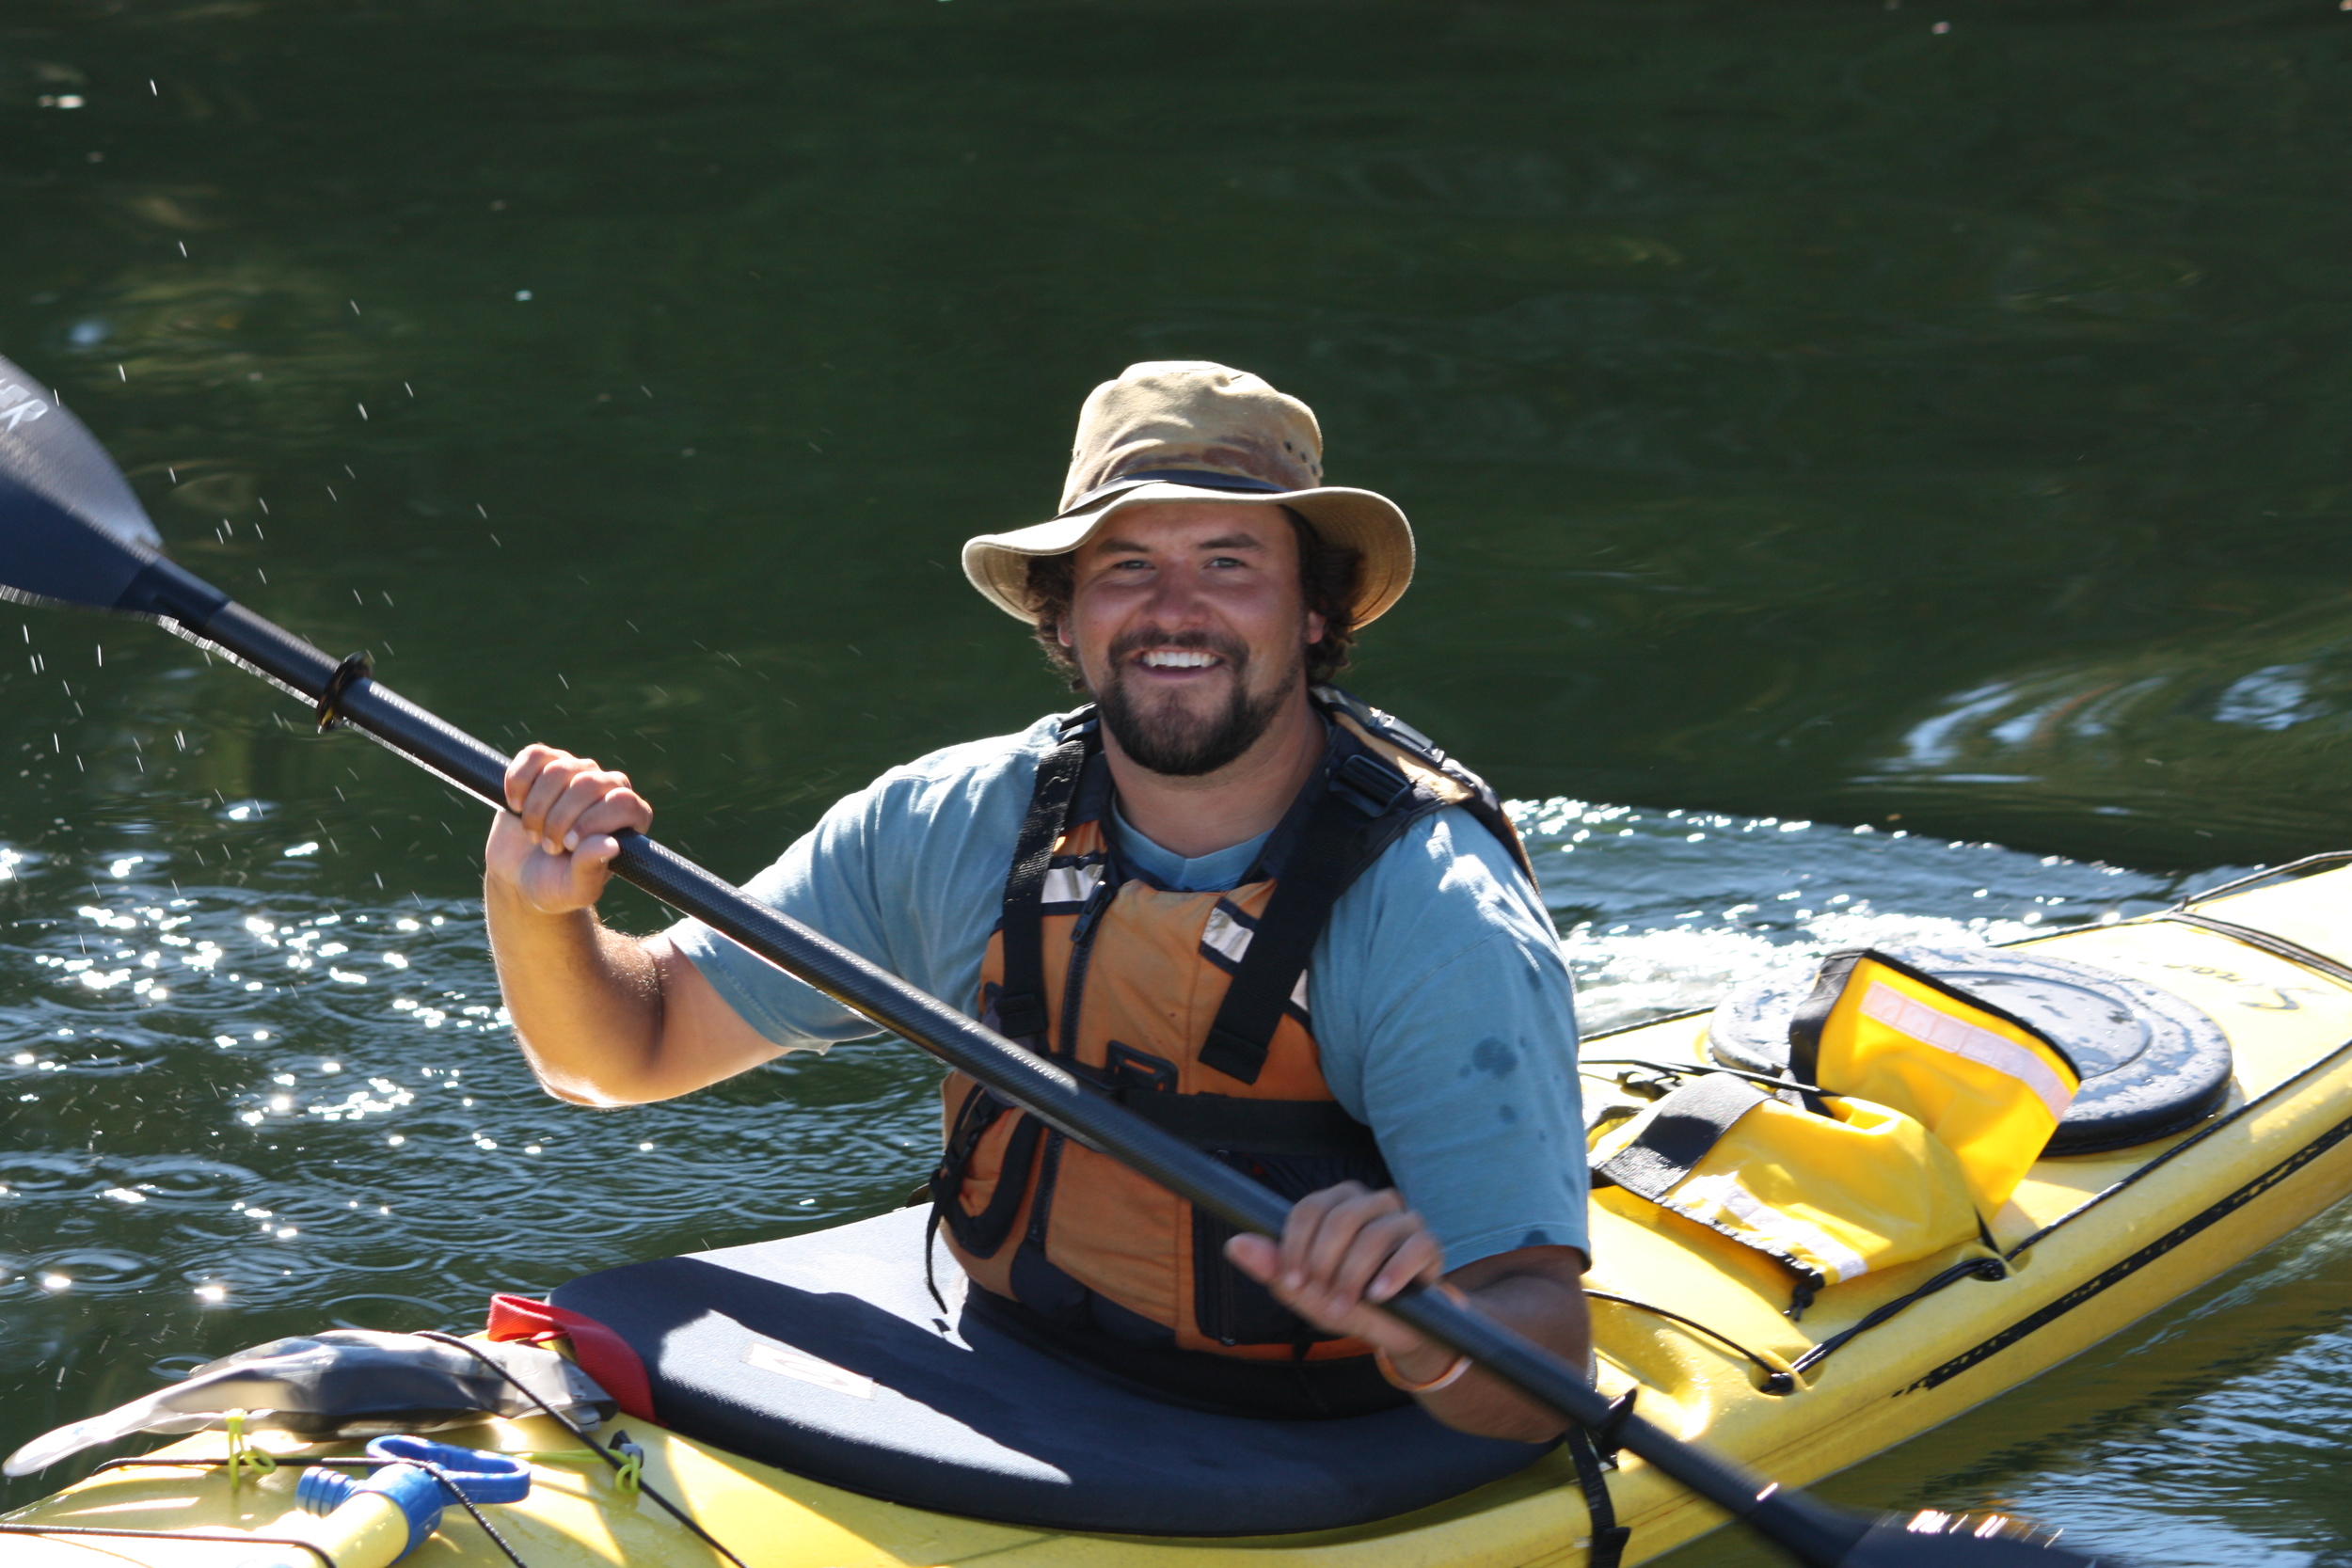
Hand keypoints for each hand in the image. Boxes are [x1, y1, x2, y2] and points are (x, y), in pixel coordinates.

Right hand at [484, 744, 651, 913]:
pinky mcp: (546, 763)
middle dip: (559, 819)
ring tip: (533, 833)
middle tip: (548, 846)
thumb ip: (592, 868)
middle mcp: (609, 788)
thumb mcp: (576, 889)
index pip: (622, 802)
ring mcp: (578, 771)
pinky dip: (519, 781)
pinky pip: (534, 756)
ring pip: (559, 769)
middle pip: (588, 783)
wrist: (519, 876)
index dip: (591, 822)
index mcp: (630, 817)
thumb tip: (610, 845)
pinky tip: (516, 806)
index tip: (568, 846)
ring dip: (537, 808)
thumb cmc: (556, 885)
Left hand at [1223, 1181, 1452, 1373]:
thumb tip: (1234, 1244)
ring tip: (1348, 1304)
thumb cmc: (1350, 1303)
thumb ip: (1274, 1269)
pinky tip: (1379, 1295)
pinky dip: (1392, 1274)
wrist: (1401, 1331)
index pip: (1309, 1208)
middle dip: (1324, 1262)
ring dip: (1354, 1275)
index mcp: (1338, 1204)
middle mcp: (1372, 1202)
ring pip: (1374, 1233)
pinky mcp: (1428, 1242)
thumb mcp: (1308, 1293)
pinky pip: (1413, 1247)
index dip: (1296, 1245)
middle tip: (1321, 1295)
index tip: (1292, 1281)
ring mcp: (1404, 1219)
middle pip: (1340, 1217)